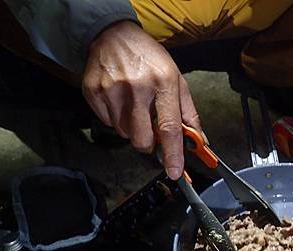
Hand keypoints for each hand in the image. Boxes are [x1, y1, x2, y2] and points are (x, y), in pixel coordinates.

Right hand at [82, 21, 201, 179]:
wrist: (113, 35)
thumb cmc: (149, 59)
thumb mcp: (177, 80)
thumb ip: (188, 113)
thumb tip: (199, 141)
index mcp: (163, 83)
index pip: (170, 128)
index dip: (173, 154)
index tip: (175, 172)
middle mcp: (138, 87)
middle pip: (142, 138)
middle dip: (149, 144)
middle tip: (150, 131)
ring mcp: (112, 90)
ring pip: (124, 133)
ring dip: (132, 129)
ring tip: (134, 107)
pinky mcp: (94, 92)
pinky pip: (108, 123)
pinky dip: (116, 119)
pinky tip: (120, 101)